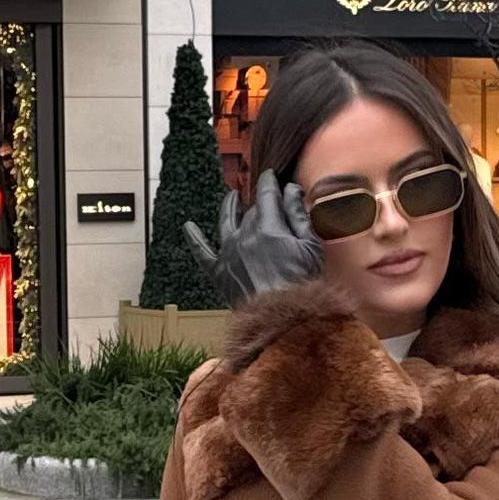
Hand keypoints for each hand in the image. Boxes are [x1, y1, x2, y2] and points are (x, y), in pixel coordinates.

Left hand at [184, 170, 322, 303]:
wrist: (281, 322)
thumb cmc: (302, 287)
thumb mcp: (310, 248)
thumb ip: (299, 216)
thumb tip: (291, 189)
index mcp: (269, 228)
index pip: (267, 196)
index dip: (270, 183)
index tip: (271, 177)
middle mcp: (245, 237)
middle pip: (251, 212)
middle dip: (259, 205)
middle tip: (266, 202)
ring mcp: (229, 255)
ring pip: (226, 222)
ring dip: (228, 207)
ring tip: (230, 198)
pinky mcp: (219, 274)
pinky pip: (202, 253)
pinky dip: (194, 239)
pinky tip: (188, 227)